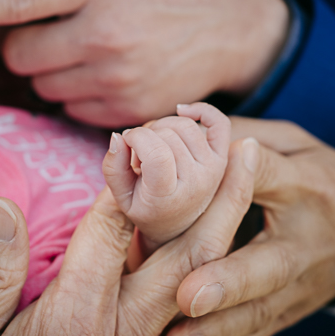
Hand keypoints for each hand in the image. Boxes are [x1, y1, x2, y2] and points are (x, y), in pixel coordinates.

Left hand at [0, 0, 289, 125]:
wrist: (231, 30)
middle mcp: (105, 35)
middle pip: (19, 57)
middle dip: (22, 47)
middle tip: (47, 33)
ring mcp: (117, 80)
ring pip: (43, 88)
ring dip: (50, 74)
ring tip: (85, 52)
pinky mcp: (127, 113)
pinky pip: (72, 110)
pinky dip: (78, 96)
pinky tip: (106, 75)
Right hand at [0, 144, 255, 335]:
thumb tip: (1, 208)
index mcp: (77, 318)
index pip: (111, 229)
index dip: (125, 176)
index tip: (134, 134)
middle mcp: (126, 333)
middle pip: (185, 251)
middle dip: (218, 192)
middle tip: (241, 144)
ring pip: (204, 279)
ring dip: (229, 225)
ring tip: (247, 176)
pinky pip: (205, 317)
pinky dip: (222, 274)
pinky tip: (233, 243)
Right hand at [103, 102, 230, 252]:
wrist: (175, 225)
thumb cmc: (145, 208)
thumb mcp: (121, 196)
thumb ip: (113, 167)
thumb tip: (118, 136)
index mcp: (167, 198)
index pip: (157, 154)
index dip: (137, 138)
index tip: (127, 142)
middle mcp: (196, 184)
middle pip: (169, 135)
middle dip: (146, 135)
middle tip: (139, 152)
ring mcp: (212, 170)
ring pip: (186, 125)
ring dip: (163, 126)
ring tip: (155, 146)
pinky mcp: (221, 159)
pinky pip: (219, 122)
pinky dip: (202, 110)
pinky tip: (182, 111)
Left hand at [163, 120, 334, 335]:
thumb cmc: (315, 181)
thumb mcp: (293, 144)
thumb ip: (242, 135)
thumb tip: (180, 125)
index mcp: (307, 189)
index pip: (274, 179)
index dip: (241, 186)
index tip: (213, 181)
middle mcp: (303, 246)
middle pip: (267, 267)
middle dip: (229, 285)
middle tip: (188, 298)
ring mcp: (295, 290)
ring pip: (256, 316)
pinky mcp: (282, 319)